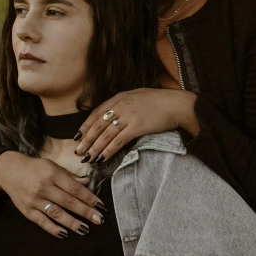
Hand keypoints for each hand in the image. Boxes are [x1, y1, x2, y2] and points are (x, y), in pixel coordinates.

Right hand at [0, 151, 106, 237]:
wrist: (10, 170)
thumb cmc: (36, 168)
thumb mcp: (53, 166)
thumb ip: (70, 176)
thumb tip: (88, 181)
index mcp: (53, 174)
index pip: (75, 188)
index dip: (89, 198)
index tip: (101, 206)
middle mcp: (44, 187)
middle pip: (68, 202)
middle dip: (85, 212)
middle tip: (99, 220)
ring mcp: (35, 200)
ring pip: (56, 213)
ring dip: (72, 223)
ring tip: (85, 229)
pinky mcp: (27, 210)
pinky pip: (42, 222)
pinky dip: (53, 229)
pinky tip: (65, 234)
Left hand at [74, 88, 198, 162]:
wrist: (177, 104)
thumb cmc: (160, 102)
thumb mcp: (138, 97)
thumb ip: (125, 104)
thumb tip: (114, 115)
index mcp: (120, 97)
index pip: (97, 112)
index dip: (86, 125)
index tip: (78, 136)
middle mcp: (121, 105)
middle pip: (98, 124)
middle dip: (86, 139)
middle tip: (78, 151)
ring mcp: (128, 115)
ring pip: (105, 134)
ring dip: (94, 148)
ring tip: (87, 158)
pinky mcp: (137, 126)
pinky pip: (118, 141)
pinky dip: (108, 150)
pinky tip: (102, 158)